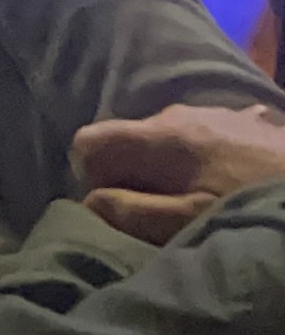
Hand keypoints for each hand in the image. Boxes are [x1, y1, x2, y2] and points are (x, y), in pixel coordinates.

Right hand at [72, 104, 284, 242]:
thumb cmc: (247, 208)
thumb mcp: (189, 222)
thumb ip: (134, 213)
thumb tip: (88, 202)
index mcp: (159, 136)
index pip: (88, 141)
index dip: (91, 180)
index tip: (118, 211)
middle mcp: (174, 113)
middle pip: (124, 140)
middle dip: (127, 178)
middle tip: (159, 218)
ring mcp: (207, 112)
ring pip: (159, 139)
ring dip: (163, 170)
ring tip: (195, 204)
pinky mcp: (234, 119)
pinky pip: (192, 136)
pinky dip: (192, 160)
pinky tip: (219, 182)